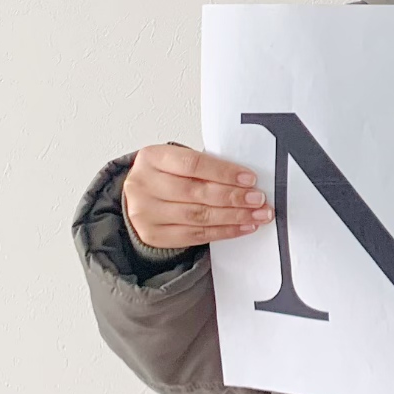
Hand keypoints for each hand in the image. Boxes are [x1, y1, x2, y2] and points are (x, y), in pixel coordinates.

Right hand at [122, 144, 271, 254]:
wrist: (136, 202)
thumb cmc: (162, 179)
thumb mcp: (173, 163)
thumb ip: (201, 167)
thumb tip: (242, 179)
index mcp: (152, 158)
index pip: (192, 164)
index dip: (223, 172)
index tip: (248, 178)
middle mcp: (145, 185)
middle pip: (197, 192)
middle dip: (233, 197)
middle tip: (257, 199)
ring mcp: (147, 213)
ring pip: (199, 216)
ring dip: (233, 216)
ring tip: (256, 215)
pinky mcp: (155, 236)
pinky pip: (197, 235)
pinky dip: (224, 231)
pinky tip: (242, 227)